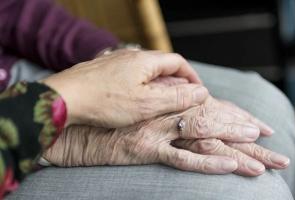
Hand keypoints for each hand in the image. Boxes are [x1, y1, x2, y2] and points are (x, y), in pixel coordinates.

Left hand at [42, 49, 205, 127]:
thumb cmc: (104, 101)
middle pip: (162, 65)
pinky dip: (140, 85)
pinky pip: (130, 75)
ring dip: (158, 83)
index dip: (191, 76)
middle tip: (181, 98)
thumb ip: (176, 97)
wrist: (64, 99)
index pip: (178, 62)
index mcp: (145, 60)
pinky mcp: (104, 70)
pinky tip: (135, 98)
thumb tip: (201, 92)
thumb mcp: (146, 103)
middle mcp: (131, 56)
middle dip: (176, 81)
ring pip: (145, 70)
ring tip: (160, 100)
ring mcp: (116, 61)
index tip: (197, 91)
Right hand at [43, 99, 281, 174]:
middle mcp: (165, 112)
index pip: (209, 106)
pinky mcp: (146, 148)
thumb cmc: (111, 114)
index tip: (256, 124)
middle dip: (243, 130)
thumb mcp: (140, 107)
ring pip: (204, 135)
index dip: (234, 114)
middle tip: (269, 139)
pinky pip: (182, 157)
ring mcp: (158, 130)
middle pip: (213, 120)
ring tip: (262, 159)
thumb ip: (162, 105)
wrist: (81, 125)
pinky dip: (207, 162)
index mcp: (166, 101)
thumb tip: (182, 106)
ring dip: (234, 144)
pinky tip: (229, 166)